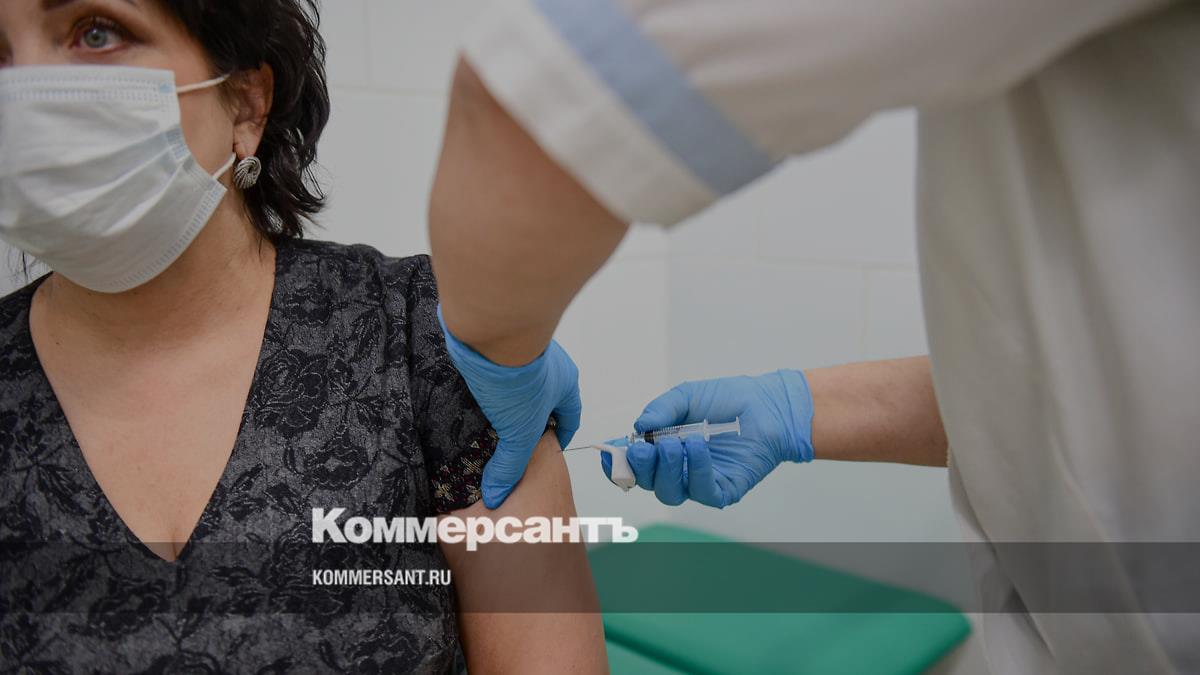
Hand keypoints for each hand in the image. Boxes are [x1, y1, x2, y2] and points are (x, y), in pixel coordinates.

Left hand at [438, 304, 581, 507]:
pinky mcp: (497, 343)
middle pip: (544, 398)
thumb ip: (509, 465)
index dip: (559, 437)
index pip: (569, 417)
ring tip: (491, 419)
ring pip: (520, 382)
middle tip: (514, 438)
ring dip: (509, 399)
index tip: (546, 452)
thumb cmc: (519, 378)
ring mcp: (522, 351)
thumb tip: (497, 493)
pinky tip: (475, 394)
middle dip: (531, 418)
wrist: (490, 330)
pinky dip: (489, 383)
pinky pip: (496, 367)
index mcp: (566, 384)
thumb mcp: (518, 431)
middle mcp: (549, 365)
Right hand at [602, 370, 813, 507]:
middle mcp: (676, 469)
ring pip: (669, 492)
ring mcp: (697, 482)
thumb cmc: (727, 400)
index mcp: (661, 448)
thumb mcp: (686, 396)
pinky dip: (696, 469)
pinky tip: (698, 447)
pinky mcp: (721, 491)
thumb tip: (638, 427)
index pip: (631, 464)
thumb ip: (660, 410)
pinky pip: (701, 490)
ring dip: (668, 468)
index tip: (609, 453)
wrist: (767, 406)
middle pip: (646, 482)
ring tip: (677, 443)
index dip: (616, 463)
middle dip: (641, 466)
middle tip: (645, 447)